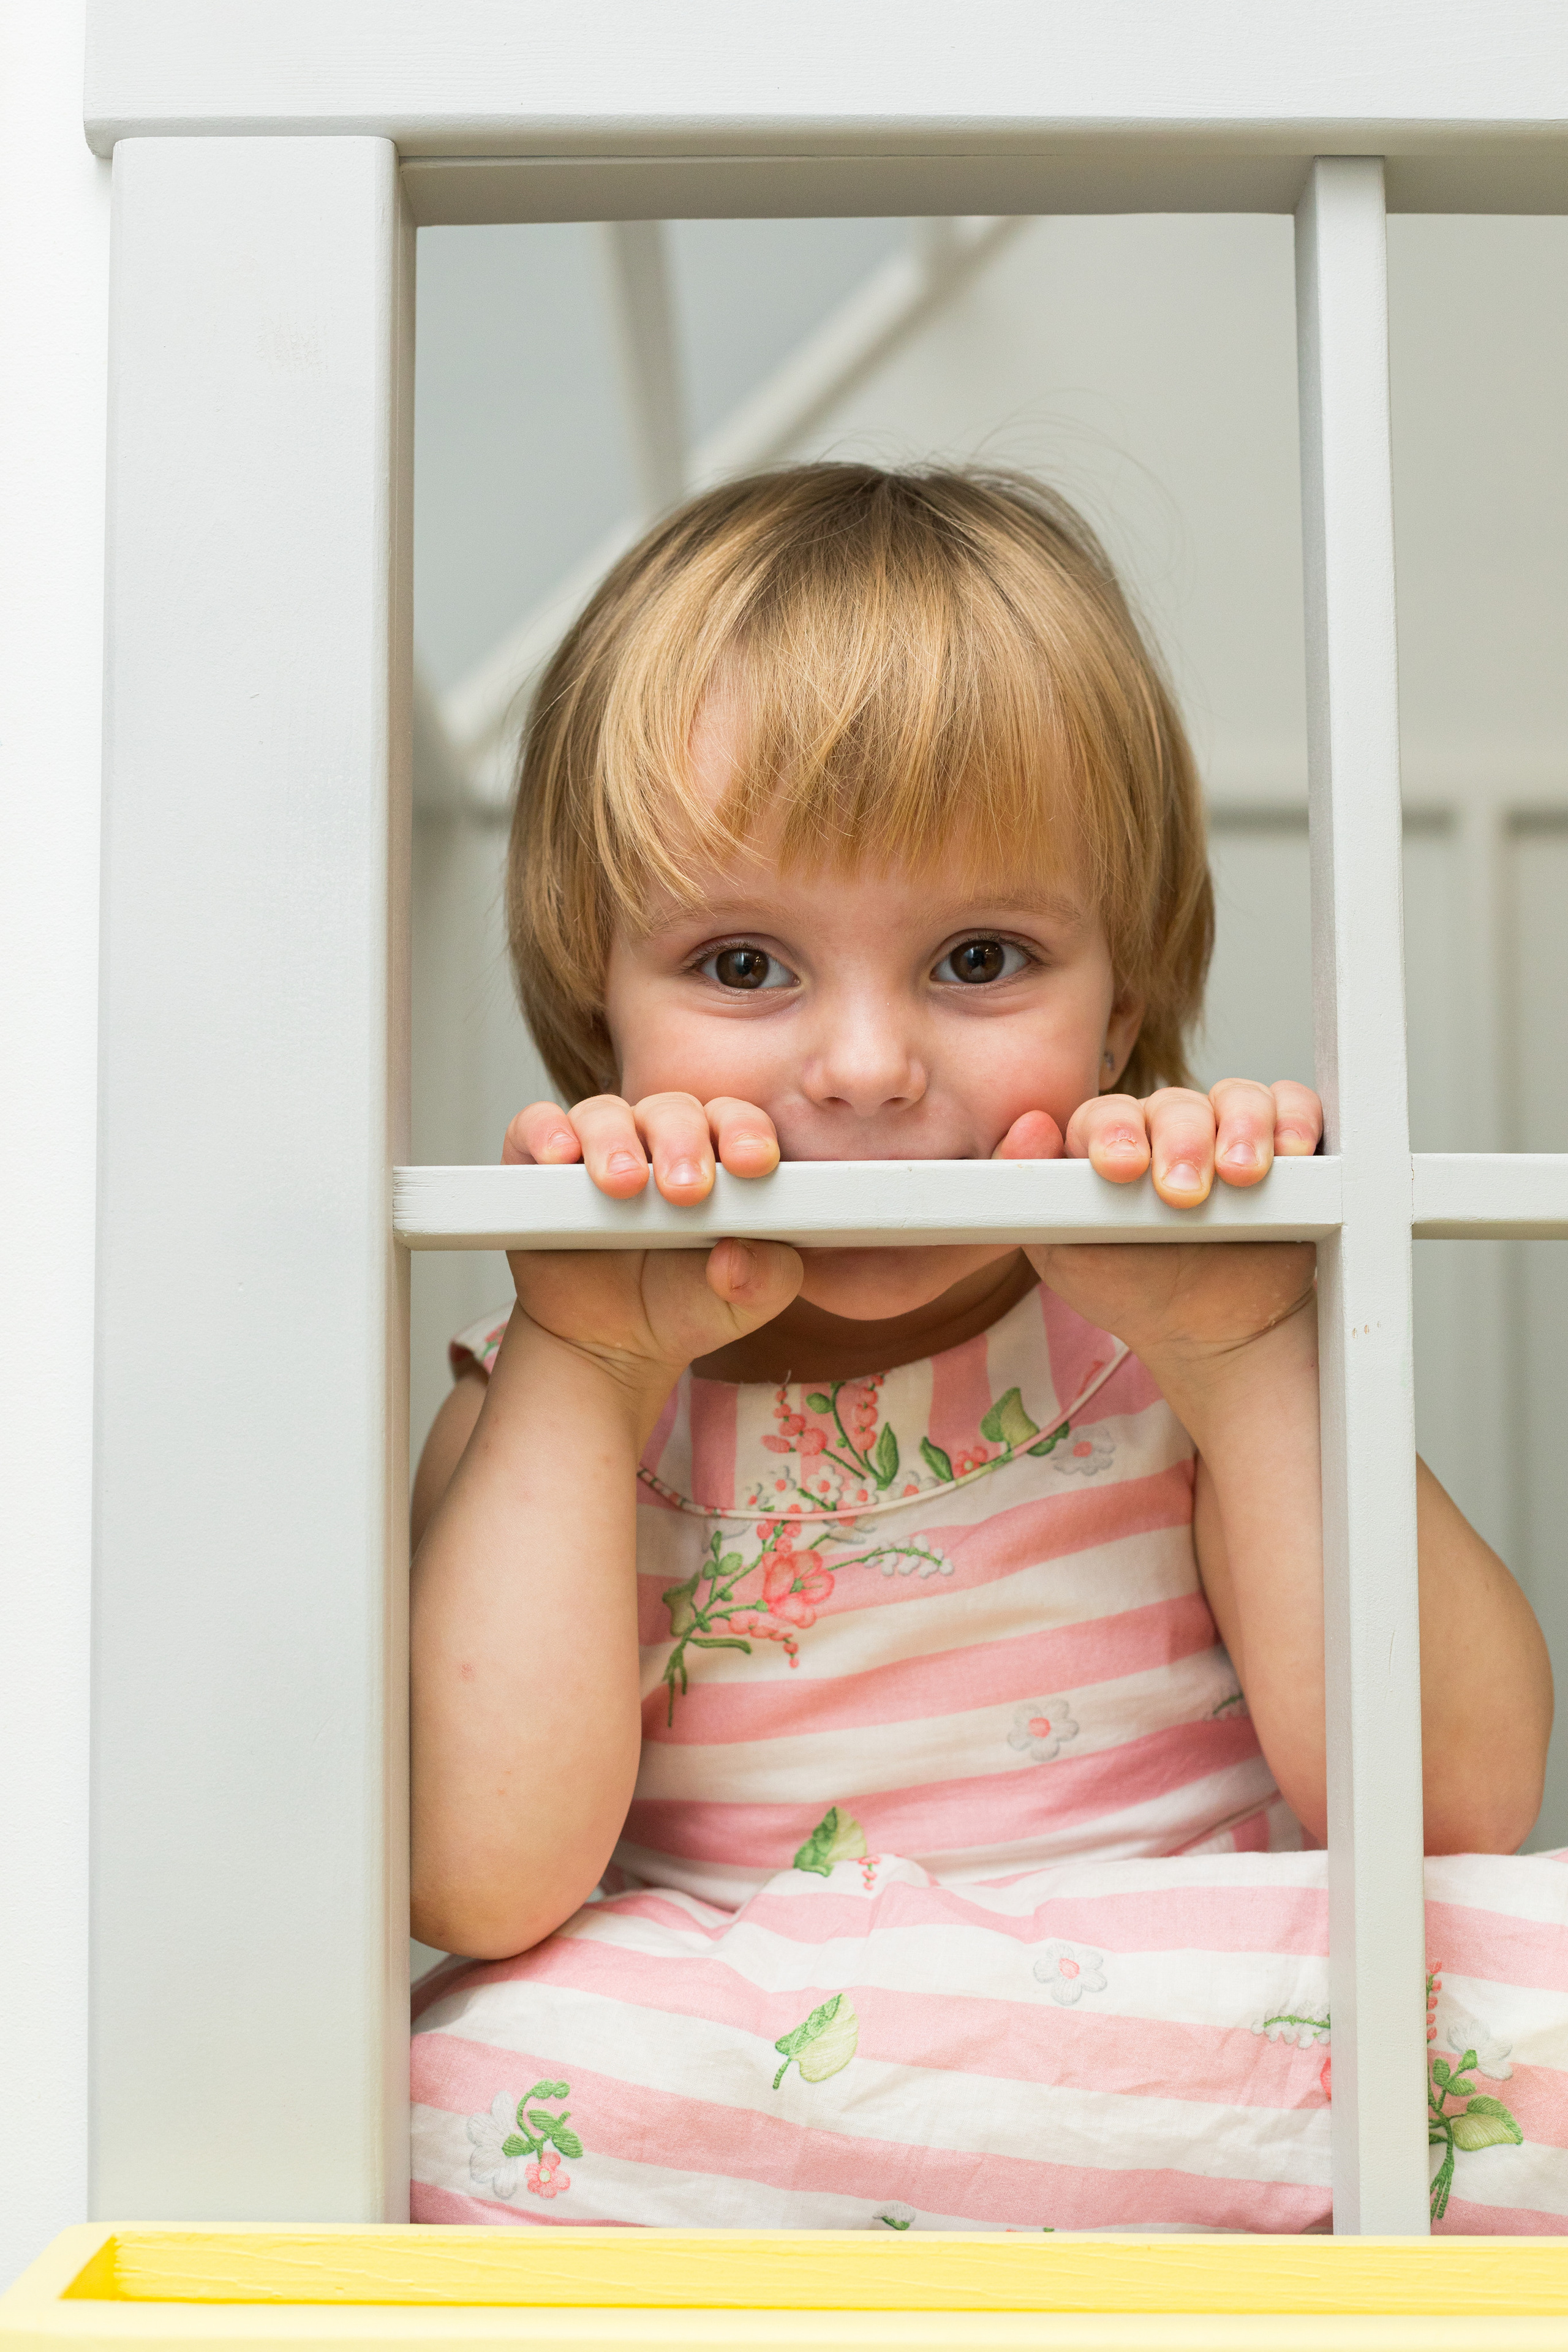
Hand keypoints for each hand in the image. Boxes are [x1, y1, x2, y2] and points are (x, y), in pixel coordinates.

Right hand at [499, 1092, 798, 1402]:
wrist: (611, 1344)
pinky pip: (536, 1126)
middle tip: (686, 1190)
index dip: (746, 1133)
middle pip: (672, 1110)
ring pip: (604, 1113)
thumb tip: (738, 1255)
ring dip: (615, 1142)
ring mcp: (596, 1147)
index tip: (754, 1163)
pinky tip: (560, 1157)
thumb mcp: (745, 1300)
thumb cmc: (685, 1303)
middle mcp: (657, 1141)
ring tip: (623, 1186)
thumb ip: (767, 1276)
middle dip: (682, 1142)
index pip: (736, 1121)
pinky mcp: (537, 1163)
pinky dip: (546, 1133)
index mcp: (718, 1157)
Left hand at [997, 1079, 1322, 1362]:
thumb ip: (1035, 1193)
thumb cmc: (1132, 1291)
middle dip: (1180, 1142)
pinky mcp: (1286, 1145)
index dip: (1113, 1132)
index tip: (1121, 1168)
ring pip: (1236, 1098)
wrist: (1213, 1337)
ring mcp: (1229, 1133)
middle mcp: (1169, 1131)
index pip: (1107, 1116)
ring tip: (1241, 1176)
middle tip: (1184, 1194)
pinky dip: (1296, 1120)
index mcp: (1111, 1145)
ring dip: (1241, 1127)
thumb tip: (1032, 1127)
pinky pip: (1295, 1107)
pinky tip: (1291, 1153)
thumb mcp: (1066, 1254)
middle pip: (1173, 1105)